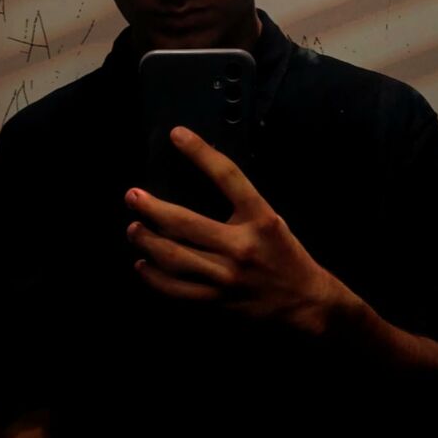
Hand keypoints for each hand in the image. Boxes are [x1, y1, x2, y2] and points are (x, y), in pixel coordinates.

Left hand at [124, 125, 336, 335]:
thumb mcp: (269, 219)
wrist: (305, 302)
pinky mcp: (216, 301)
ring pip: (174, 257)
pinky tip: (142, 264)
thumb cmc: (285, 254)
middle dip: (151, 209)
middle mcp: (241, 246)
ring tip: (133, 229)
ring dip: (147, 241)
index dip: (200, 152)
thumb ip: (240, 202)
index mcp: (260, 218)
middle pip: (185, 223)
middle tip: (132, 197)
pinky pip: (175, 290)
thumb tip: (202, 174)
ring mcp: (226, 276)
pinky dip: (153, 277)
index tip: (177, 134)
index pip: (228, 176)